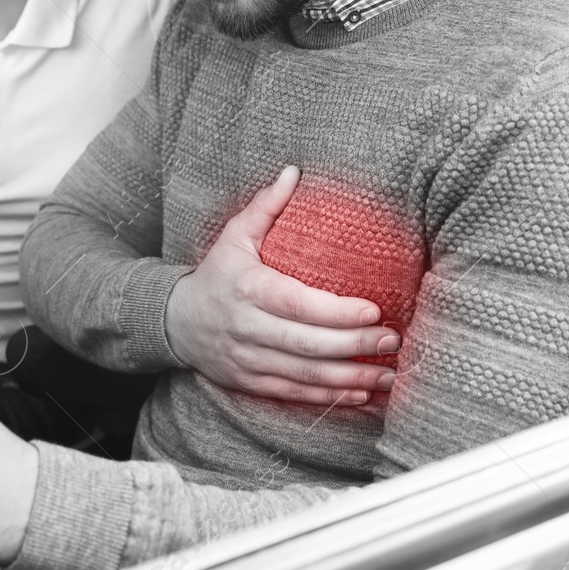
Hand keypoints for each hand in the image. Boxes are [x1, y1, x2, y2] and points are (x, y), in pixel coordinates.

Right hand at [164, 166, 400, 404]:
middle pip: (307, 344)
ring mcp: (248, 361)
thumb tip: (294, 172)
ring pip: (306, 376)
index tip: (373, 309)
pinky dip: (330, 397)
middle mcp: (247, 329)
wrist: (176, 323)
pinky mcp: (251, 384)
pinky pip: (295, 394)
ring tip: (389, 374)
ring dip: (351, 378)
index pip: (296, 304)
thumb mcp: (234, 237)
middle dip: (354, 346)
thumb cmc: (217, 275)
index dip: (336, 312)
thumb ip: (266, 206)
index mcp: (248, 289)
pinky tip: (362, 393)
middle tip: (393, 339)